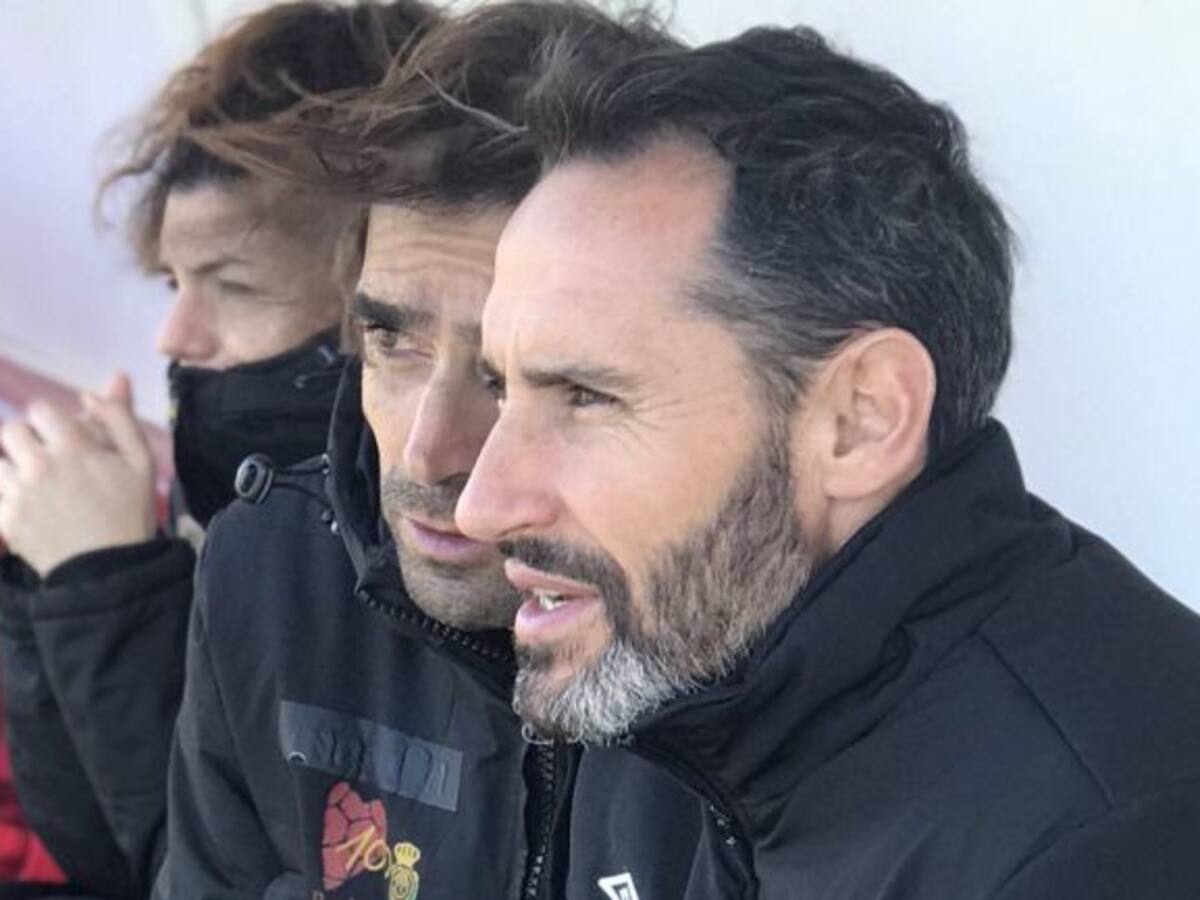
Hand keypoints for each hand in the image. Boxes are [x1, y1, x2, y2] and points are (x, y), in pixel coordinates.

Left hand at [0, 373, 156, 576]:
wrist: (110, 569)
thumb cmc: (130, 512)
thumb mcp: (141, 461)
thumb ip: (120, 418)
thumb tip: (98, 388)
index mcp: (73, 447)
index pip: (40, 409)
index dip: (52, 420)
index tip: (64, 437)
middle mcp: (39, 465)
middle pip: (11, 430)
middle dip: (27, 439)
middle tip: (46, 459)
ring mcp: (17, 493)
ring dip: (12, 465)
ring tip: (32, 482)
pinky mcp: (4, 519)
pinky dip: (5, 493)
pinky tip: (25, 502)